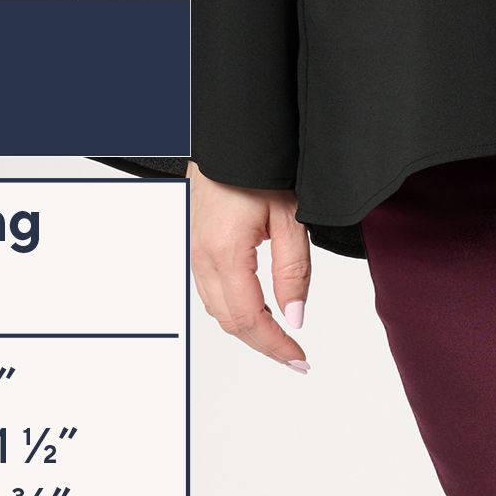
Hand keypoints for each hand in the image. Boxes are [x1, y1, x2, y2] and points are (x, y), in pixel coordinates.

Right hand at [186, 160, 311, 371]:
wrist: (234, 135)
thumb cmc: (260, 165)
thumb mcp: (290, 219)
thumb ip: (293, 272)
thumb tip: (295, 317)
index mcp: (225, 252)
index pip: (249, 319)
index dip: (276, 346)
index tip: (300, 359)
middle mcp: (202, 255)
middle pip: (230, 322)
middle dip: (264, 345)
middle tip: (295, 357)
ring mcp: (195, 250)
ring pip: (218, 310)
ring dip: (249, 329)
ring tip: (282, 339)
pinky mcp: (197, 244)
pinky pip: (211, 291)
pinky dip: (236, 309)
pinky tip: (260, 311)